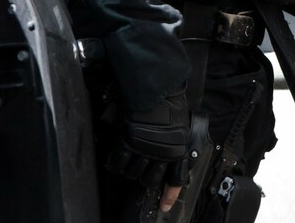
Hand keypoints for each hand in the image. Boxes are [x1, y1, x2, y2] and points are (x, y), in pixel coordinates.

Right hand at [106, 88, 190, 209]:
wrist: (155, 88)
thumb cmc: (170, 101)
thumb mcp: (181, 124)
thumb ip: (175, 140)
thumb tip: (170, 150)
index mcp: (179, 149)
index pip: (176, 179)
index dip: (169, 195)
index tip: (164, 206)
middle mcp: (163, 154)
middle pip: (150, 179)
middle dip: (145, 177)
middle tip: (141, 169)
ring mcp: (144, 150)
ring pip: (133, 173)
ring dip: (130, 169)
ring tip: (128, 160)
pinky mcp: (128, 143)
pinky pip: (119, 163)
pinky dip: (115, 163)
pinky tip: (114, 160)